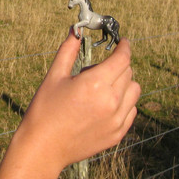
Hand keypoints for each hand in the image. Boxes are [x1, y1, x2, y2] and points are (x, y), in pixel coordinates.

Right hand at [19, 28, 139, 172]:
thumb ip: (68, 51)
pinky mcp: (117, 134)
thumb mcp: (54, 76)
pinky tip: (104, 104)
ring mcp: (116, 120)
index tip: (122, 42)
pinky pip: (131, 111)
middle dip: (118, 64)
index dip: (124, 47)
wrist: (43, 148)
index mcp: (95, 84)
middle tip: (97, 70)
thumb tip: (75, 31)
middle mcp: (111, 101)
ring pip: (134, 91)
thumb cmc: (45, 110)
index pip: (122, 59)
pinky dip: (124, 103)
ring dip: (124, 83)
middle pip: (128, 73)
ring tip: (102, 88)